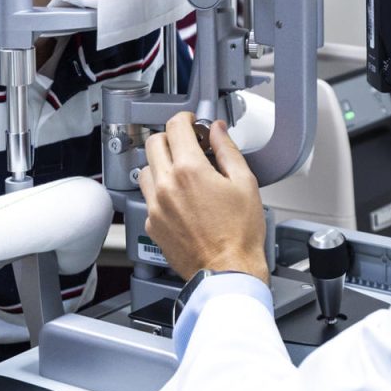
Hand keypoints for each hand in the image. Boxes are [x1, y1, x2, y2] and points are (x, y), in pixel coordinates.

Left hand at [139, 112, 268, 282]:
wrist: (227, 271)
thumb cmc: (239, 234)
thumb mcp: (244, 182)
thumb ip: (227, 149)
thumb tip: (217, 130)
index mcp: (190, 170)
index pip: (175, 126)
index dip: (186, 118)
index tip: (192, 122)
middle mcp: (166, 185)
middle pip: (154, 142)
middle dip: (171, 138)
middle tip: (188, 145)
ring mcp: (155, 206)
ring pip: (146, 169)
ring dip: (161, 163)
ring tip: (181, 172)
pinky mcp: (151, 224)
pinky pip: (147, 196)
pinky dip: (160, 190)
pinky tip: (179, 197)